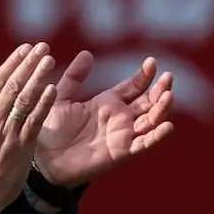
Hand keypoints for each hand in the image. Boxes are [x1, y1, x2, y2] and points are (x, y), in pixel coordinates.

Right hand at [0, 42, 58, 213]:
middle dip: (28, 64)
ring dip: (38, 78)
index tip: (25, 49)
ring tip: (50, 60)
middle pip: (12, 86)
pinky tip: (53, 89)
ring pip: (24, 100)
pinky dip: (43, 104)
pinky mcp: (21, 146)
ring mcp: (8, 133)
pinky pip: (34, 121)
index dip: (11, 63)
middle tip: (42, 47)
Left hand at [33, 50, 174, 187]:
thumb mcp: (61, 97)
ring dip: (162, 109)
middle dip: (160, 90)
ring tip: (168, 96)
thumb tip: (87, 53)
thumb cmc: (51, 131)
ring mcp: (123, 135)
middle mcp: (120, 118)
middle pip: (149, 102)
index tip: (152, 62)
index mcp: (108, 103)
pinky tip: (167, 126)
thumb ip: (74, 77)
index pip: (134, 86)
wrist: (44, 160)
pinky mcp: (121, 152)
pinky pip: (143, 144)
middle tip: (168, 77)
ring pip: (151, 121)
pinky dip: (156, 136)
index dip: (145, 75)